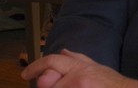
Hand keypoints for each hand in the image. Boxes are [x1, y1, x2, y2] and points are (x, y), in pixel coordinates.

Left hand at [22, 49, 137, 87]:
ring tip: (78, 85)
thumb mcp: (97, 67)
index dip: (35, 67)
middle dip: (49, 87)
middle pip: (48, 84)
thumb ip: (78, 59)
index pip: (52, 62)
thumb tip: (62, 52)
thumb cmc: (113, 85)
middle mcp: (78, 79)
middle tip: (53, 85)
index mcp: (80, 68)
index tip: (24, 74)